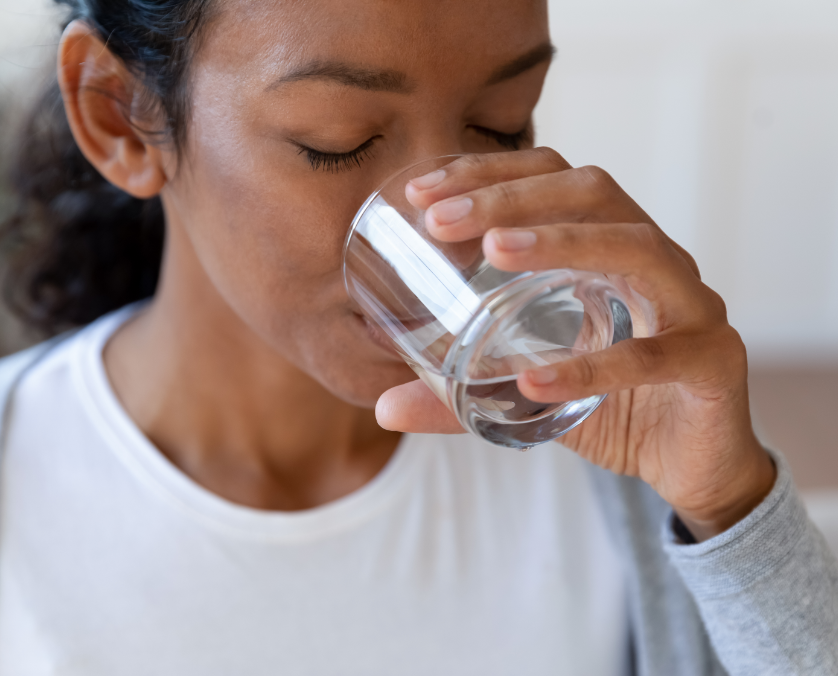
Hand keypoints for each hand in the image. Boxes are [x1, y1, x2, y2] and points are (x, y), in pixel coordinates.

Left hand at [376, 148, 775, 540]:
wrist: (693, 467)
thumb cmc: (613, 408)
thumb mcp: (528, 393)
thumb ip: (462, 396)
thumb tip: (384, 408)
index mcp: (609, 251)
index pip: (553, 181)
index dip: (489, 174)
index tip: (422, 193)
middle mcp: (655, 262)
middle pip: (592, 193)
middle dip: (512, 196)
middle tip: (440, 218)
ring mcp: (692, 306)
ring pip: (638, 248)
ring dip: (563, 242)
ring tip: (496, 251)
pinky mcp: (713, 362)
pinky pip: (654, 356)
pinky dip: (592, 366)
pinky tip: (535, 379)